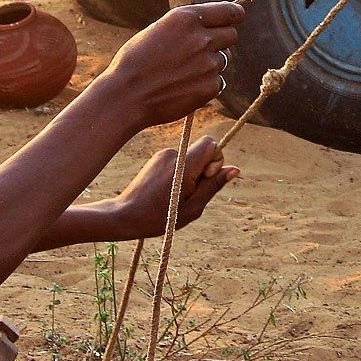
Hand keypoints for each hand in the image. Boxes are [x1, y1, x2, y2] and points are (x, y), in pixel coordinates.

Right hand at [100, 2, 243, 128]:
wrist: (126, 96)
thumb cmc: (136, 61)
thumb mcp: (159, 30)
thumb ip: (187, 26)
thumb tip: (211, 26)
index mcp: (185, 18)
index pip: (228, 11)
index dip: (234, 15)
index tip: (237, 17)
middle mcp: (201, 38)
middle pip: (231, 35)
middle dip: (221, 41)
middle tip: (202, 51)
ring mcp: (208, 63)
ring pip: (225, 60)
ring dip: (211, 64)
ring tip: (184, 72)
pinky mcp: (210, 86)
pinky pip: (219, 81)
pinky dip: (207, 84)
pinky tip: (185, 86)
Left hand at [109, 137, 238, 236]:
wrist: (126, 215)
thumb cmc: (160, 217)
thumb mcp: (193, 208)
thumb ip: (214, 186)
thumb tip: (235, 169)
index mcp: (183, 165)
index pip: (210, 143)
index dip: (216, 160)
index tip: (204, 180)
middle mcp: (173, 153)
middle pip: (203, 148)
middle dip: (205, 168)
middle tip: (191, 191)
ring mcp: (164, 153)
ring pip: (192, 156)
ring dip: (192, 172)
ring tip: (176, 194)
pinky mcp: (158, 157)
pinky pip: (180, 159)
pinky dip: (181, 172)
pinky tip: (168, 189)